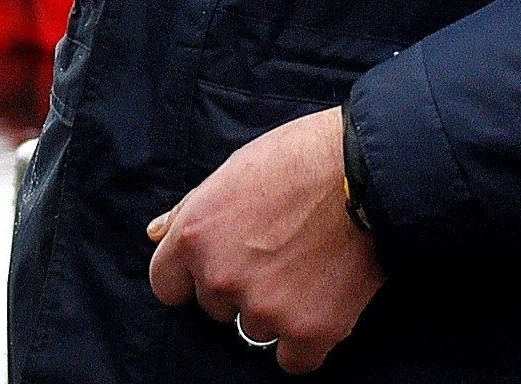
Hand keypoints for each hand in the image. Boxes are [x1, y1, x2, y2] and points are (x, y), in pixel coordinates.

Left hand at [146, 107, 384, 372]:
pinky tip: (321, 302)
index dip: (192, 277)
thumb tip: (155, 233)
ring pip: (255, 329)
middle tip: (277, 253)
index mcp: (194, 236)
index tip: (218, 266)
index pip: (166, 286)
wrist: (365, 174)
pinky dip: (307, 341)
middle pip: (214, 308)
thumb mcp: (230, 173)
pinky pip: (294, 360)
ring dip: (276, 310)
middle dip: (239, 288)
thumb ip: (188, 211)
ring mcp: (263, 308)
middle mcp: (220, 276)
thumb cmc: (298, 161)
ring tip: (306, 266)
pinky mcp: (307, 332)